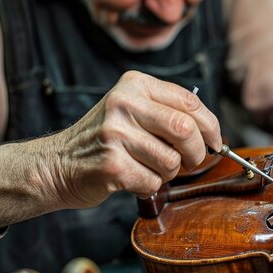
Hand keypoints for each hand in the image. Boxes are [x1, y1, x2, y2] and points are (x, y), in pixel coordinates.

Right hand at [42, 70, 221, 208]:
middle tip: (191, 162)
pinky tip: (133, 178)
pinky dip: (150, 186)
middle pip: (185, 130)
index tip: (215, 142)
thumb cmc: (105, 139)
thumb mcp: (132, 110)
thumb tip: (211, 135)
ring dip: (168, 173)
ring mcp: (115, 133)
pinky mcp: (111, 164)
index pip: (190, 101)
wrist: (57, 163)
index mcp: (135, 85)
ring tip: (149, 168)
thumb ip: (168, 113)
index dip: (210, 126)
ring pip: (171, 161)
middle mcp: (124, 103)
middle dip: (196, 153)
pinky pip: (153, 182)